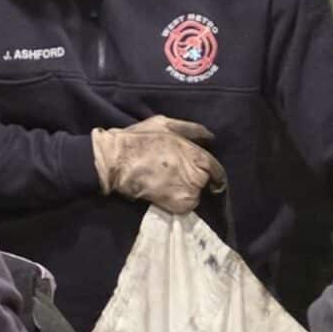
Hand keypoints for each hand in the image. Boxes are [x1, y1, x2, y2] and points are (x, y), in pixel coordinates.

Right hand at [91, 115, 226, 213]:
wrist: (115, 162)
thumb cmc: (140, 139)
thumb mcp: (166, 124)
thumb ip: (192, 130)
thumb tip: (211, 138)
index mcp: (198, 156)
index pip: (217, 170)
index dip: (214, 174)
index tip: (210, 177)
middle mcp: (198, 176)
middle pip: (205, 182)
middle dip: (194, 180)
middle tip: (175, 175)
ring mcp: (189, 193)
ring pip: (195, 195)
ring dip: (186, 191)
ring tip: (166, 183)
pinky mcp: (178, 207)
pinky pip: (186, 206)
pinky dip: (178, 202)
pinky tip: (163, 193)